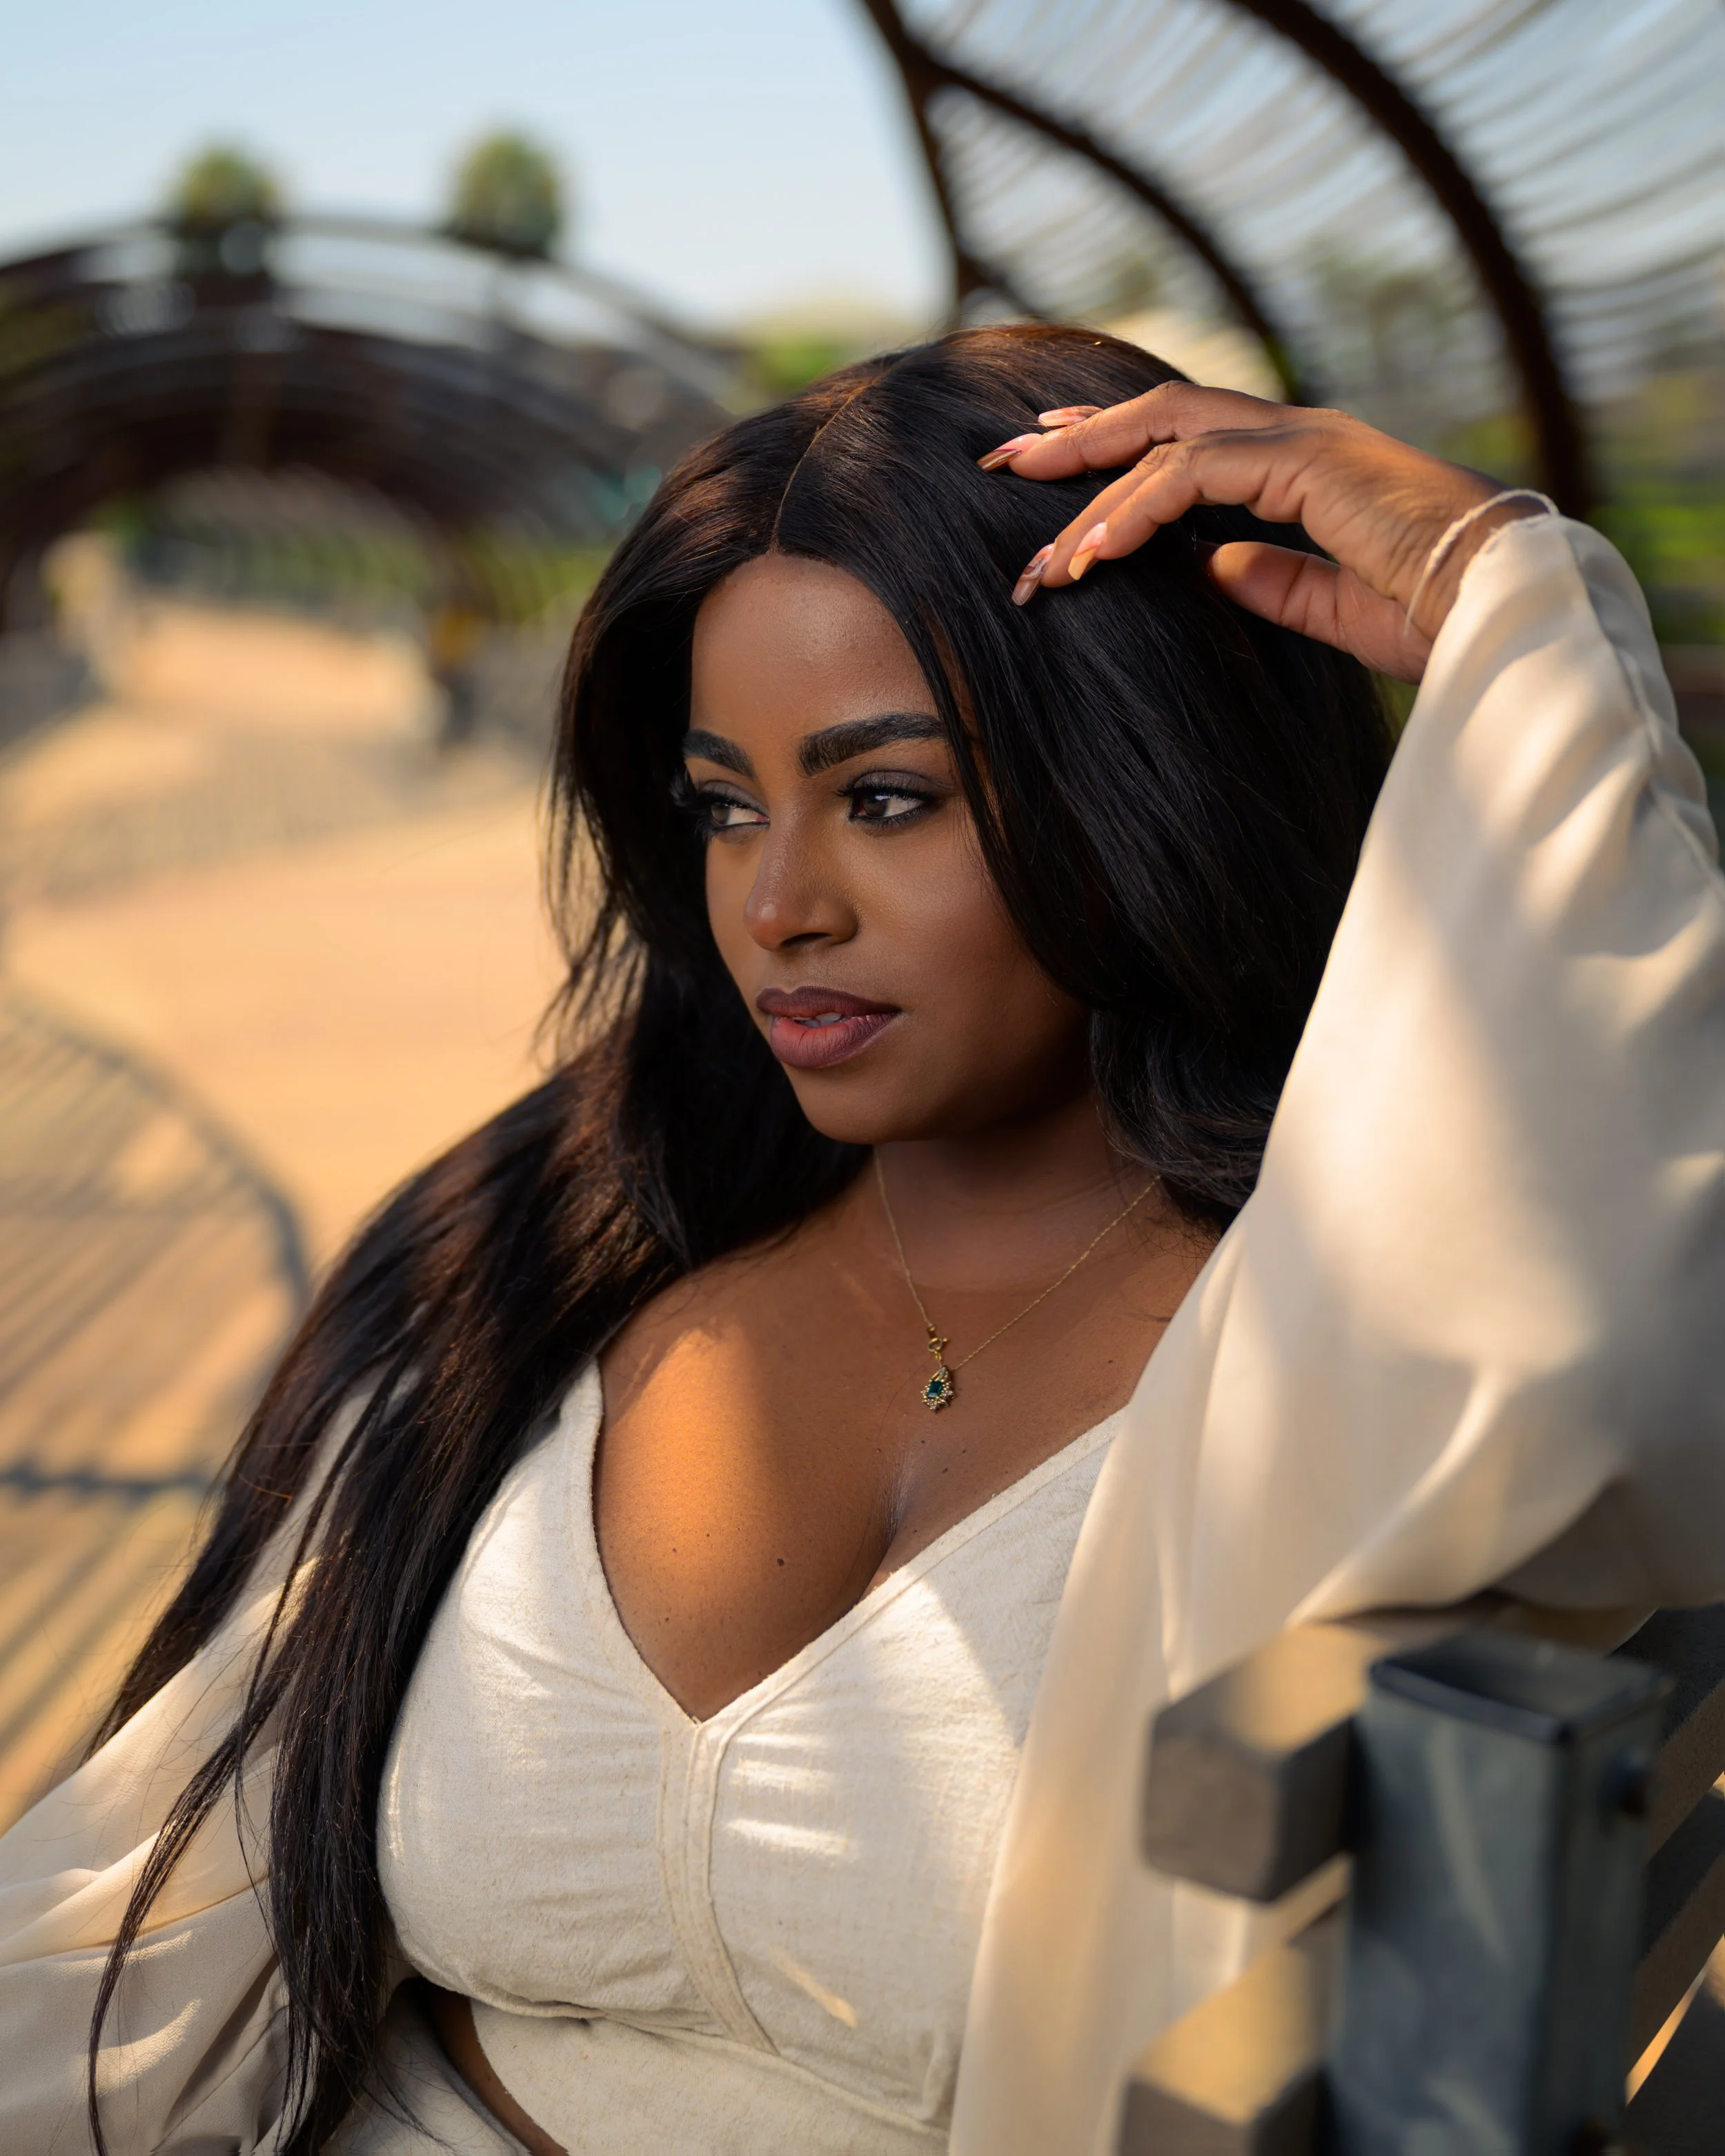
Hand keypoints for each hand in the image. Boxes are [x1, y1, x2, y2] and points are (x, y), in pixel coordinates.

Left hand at [979, 385, 1544, 681]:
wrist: (1512, 609)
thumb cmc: (1441, 615)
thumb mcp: (1333, 606)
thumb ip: (1272, 580)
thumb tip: (1207, 569)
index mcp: (1309, 463)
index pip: (1193, 436)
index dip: (1119, 447)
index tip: (1056, 467)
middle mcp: (1304, 436)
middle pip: (1165, 415)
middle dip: (1081, 438)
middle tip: (1006, 460)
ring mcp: (1308, 440)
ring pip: (1168, 441)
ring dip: (1093, 490)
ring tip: (1036, 545)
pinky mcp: (1310, 465)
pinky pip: (1194, 475)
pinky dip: (1134, 512)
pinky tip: (1092, 556)